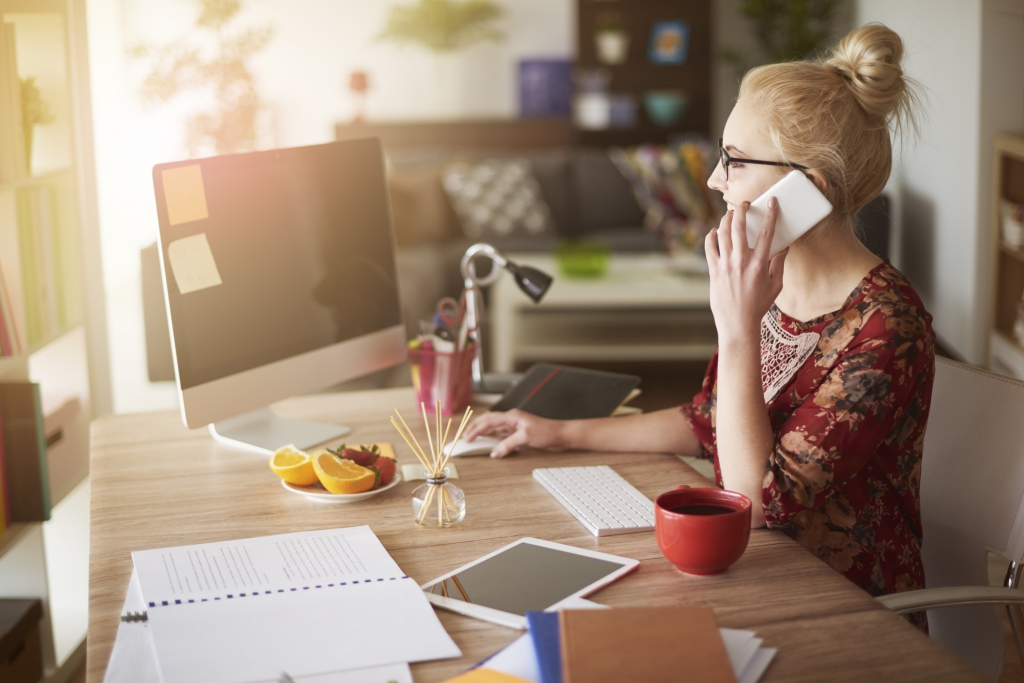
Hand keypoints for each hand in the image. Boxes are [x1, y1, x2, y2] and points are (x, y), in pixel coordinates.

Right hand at [461, 409, 567, 458]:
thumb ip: (508, 445)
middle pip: (487, 421)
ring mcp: (513, 425)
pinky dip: (491, 438)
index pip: (487, 422)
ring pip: (492, 428)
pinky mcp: (517, 432)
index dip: (475, 430)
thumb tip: (494, 453)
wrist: (560, 435)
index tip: (466, 439)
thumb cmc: (547, 432)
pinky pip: (500, 434)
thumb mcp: (525, 438)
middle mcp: (510, 419)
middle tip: (464, 437)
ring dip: (482, 433)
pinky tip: (487, 442)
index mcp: (511, 416)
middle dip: (474, 428)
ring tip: (471, 439)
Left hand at [705, 198, 787, 345]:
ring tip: (730, 215)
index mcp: (760, 264)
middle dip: (742, 210)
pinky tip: (714, 232)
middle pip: (739, 227)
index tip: (772, 202)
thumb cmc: (758, 305)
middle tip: (744, 204)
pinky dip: (711, 237)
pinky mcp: (713, 271)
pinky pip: (709, 248)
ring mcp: (725, 265)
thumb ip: (779, 264)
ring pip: (722, 234)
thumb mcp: (776, 286)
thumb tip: (783, 248)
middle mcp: (741, 261)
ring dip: (726, 220)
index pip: (767, 233)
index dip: (770, 214)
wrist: (737, 322)